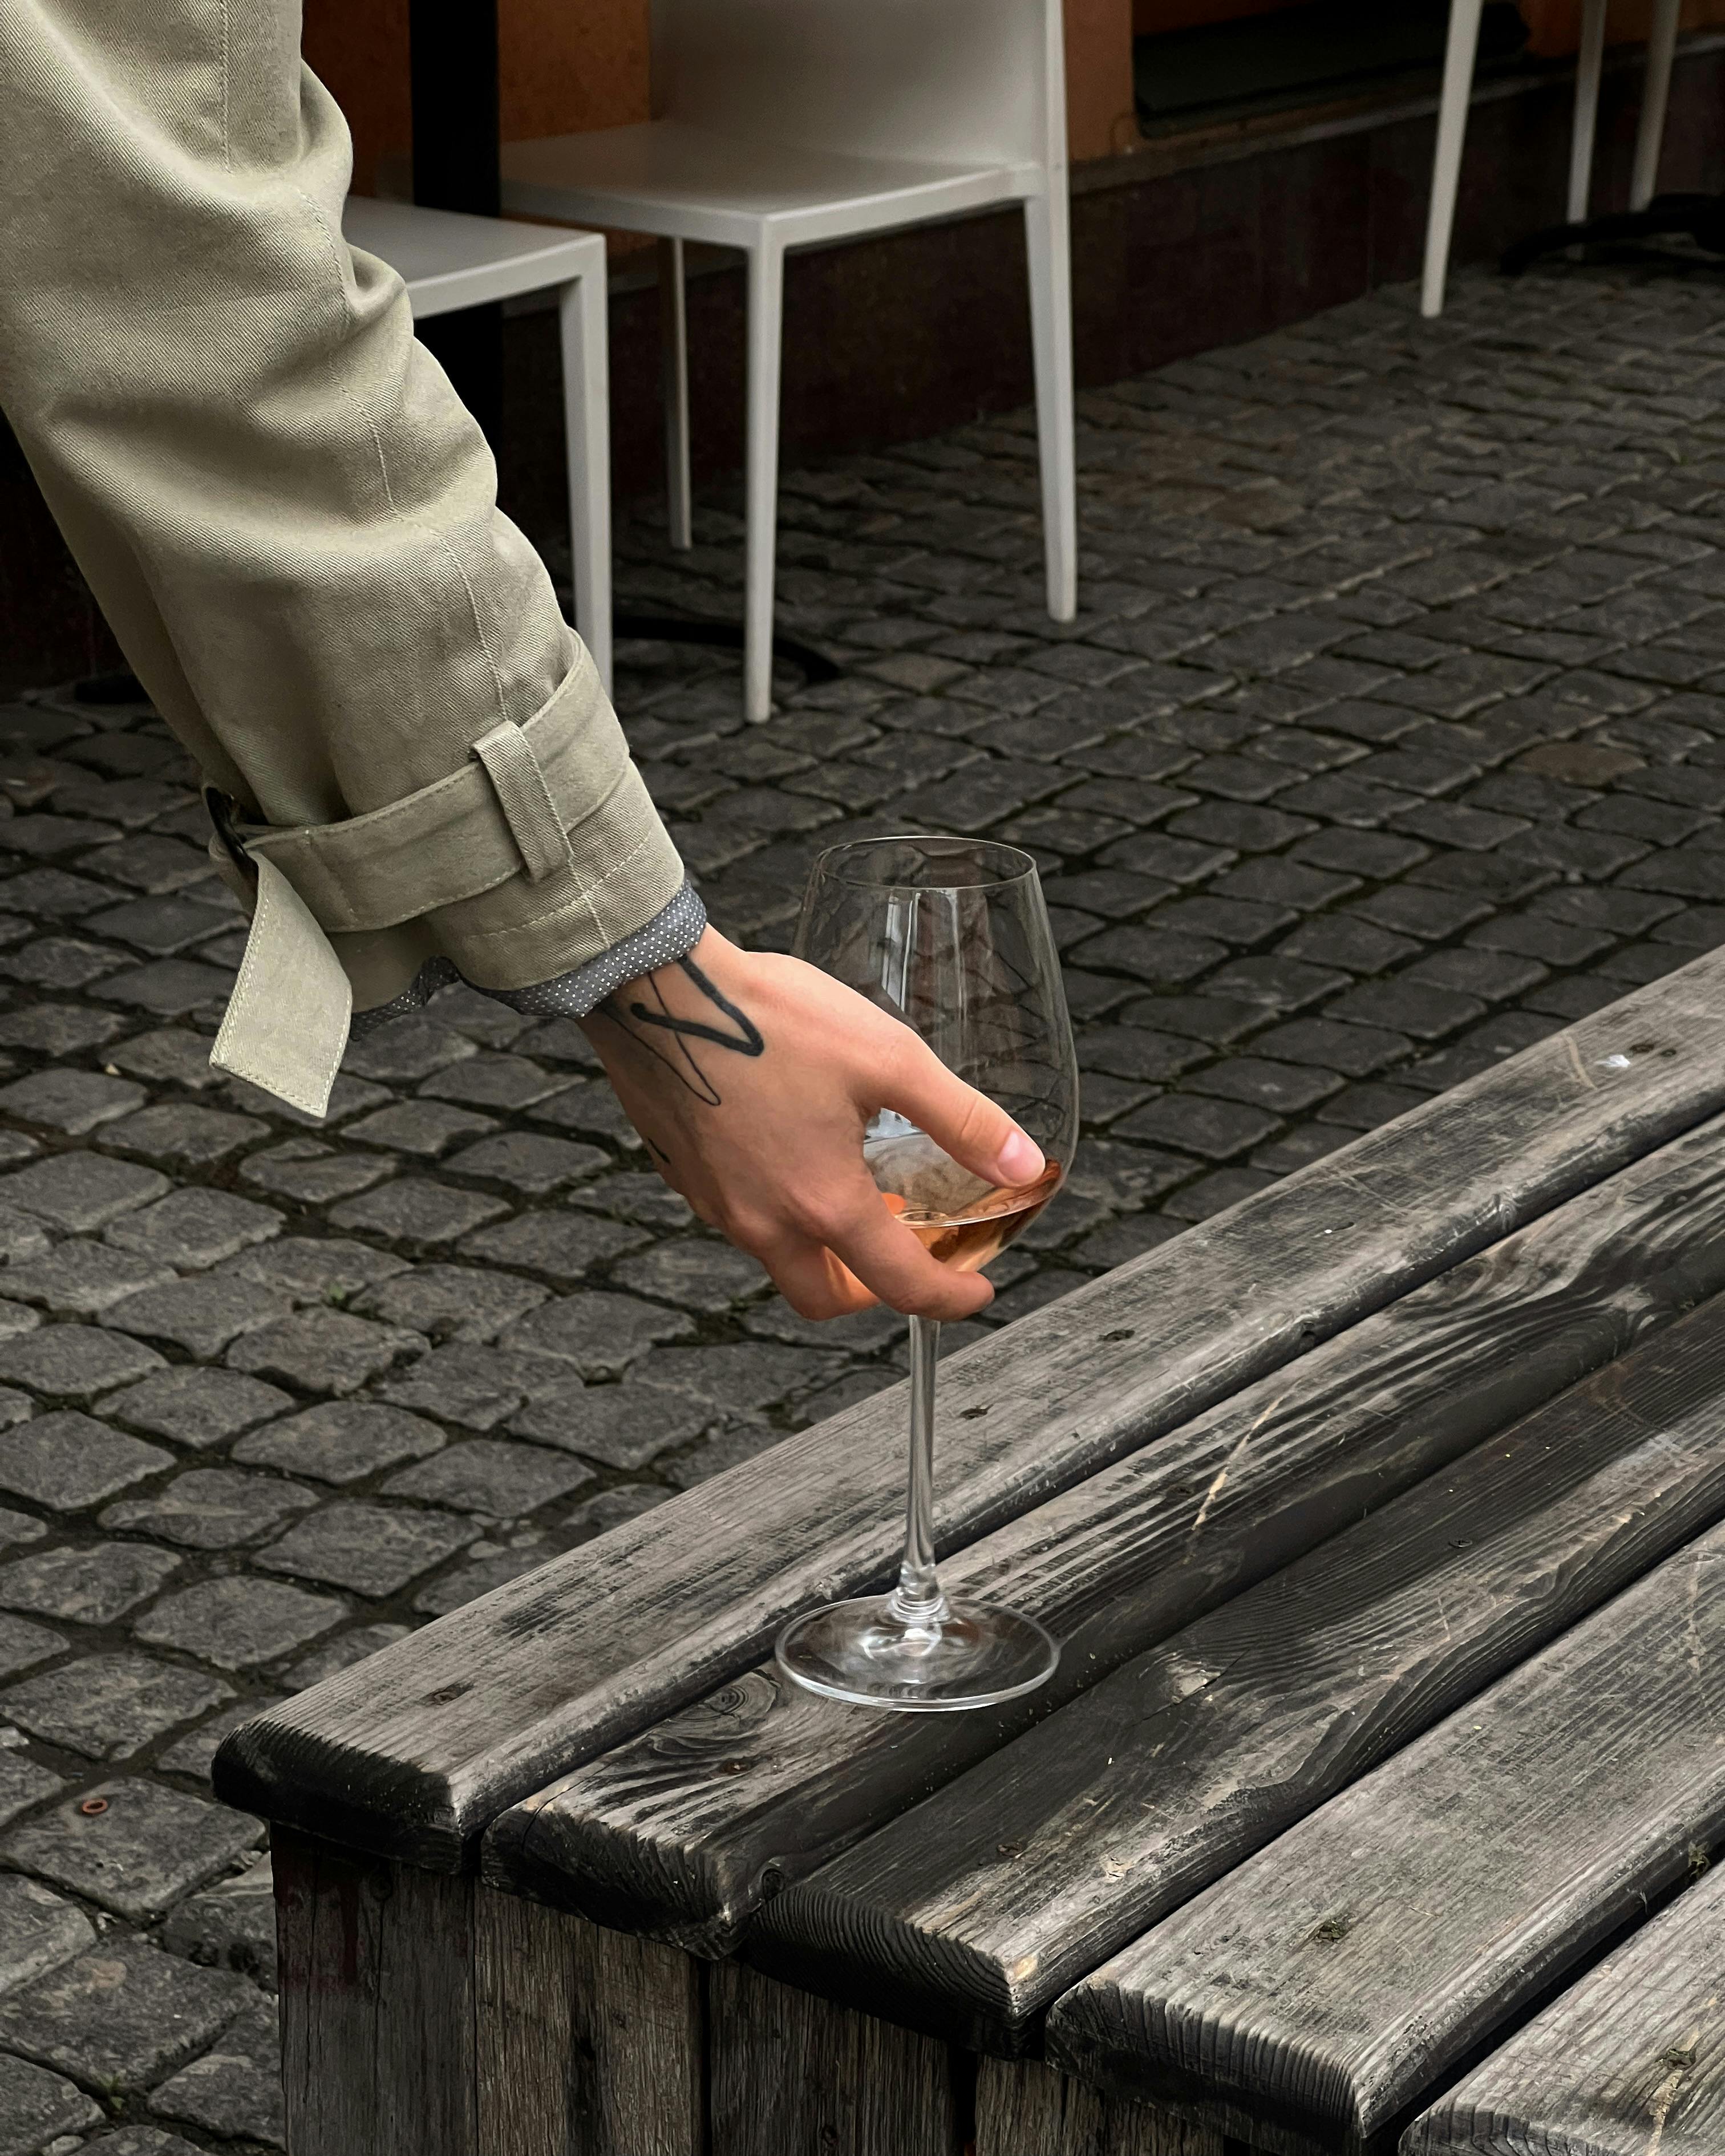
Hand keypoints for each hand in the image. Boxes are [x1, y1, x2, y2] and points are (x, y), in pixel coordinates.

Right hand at [579, 927, 1044, 1320]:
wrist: (653, 986)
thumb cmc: (767, 1017)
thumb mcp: (888, 1058)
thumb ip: (961, 1119)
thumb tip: (1023, 1164)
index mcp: (822, 1203)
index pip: (900, 1286)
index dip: (951, 1299)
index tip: (974, 1292)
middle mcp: (762, 1221)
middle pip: (825, 1297)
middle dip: (875, 1292)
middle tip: (909, 1254)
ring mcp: (715, 1202)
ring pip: (778, 1259)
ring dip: (825, 1248)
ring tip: (858, 1194)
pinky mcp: (684, 1173)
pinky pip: (740, 1218)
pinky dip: (780, 1211)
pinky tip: (796, 1155)